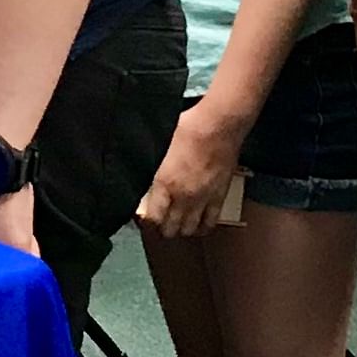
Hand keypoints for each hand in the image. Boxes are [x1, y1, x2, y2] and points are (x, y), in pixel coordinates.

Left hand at [138, 102, 242, 238]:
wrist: (218, 127)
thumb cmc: (186, 129)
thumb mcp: (158, 146)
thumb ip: (149, 165)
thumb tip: (137, 172)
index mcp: (165, 183)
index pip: (153, 218)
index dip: (145, 223)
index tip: (141, 219)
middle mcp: (183, 197)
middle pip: (171, 229)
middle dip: (161, 229)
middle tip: (157, 222)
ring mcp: (203, 199)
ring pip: (190, 230)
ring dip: (180, 229)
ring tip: (175, 223)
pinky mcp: (219, 197)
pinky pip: (210, 223)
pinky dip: (202, 228)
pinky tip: (196, 225)